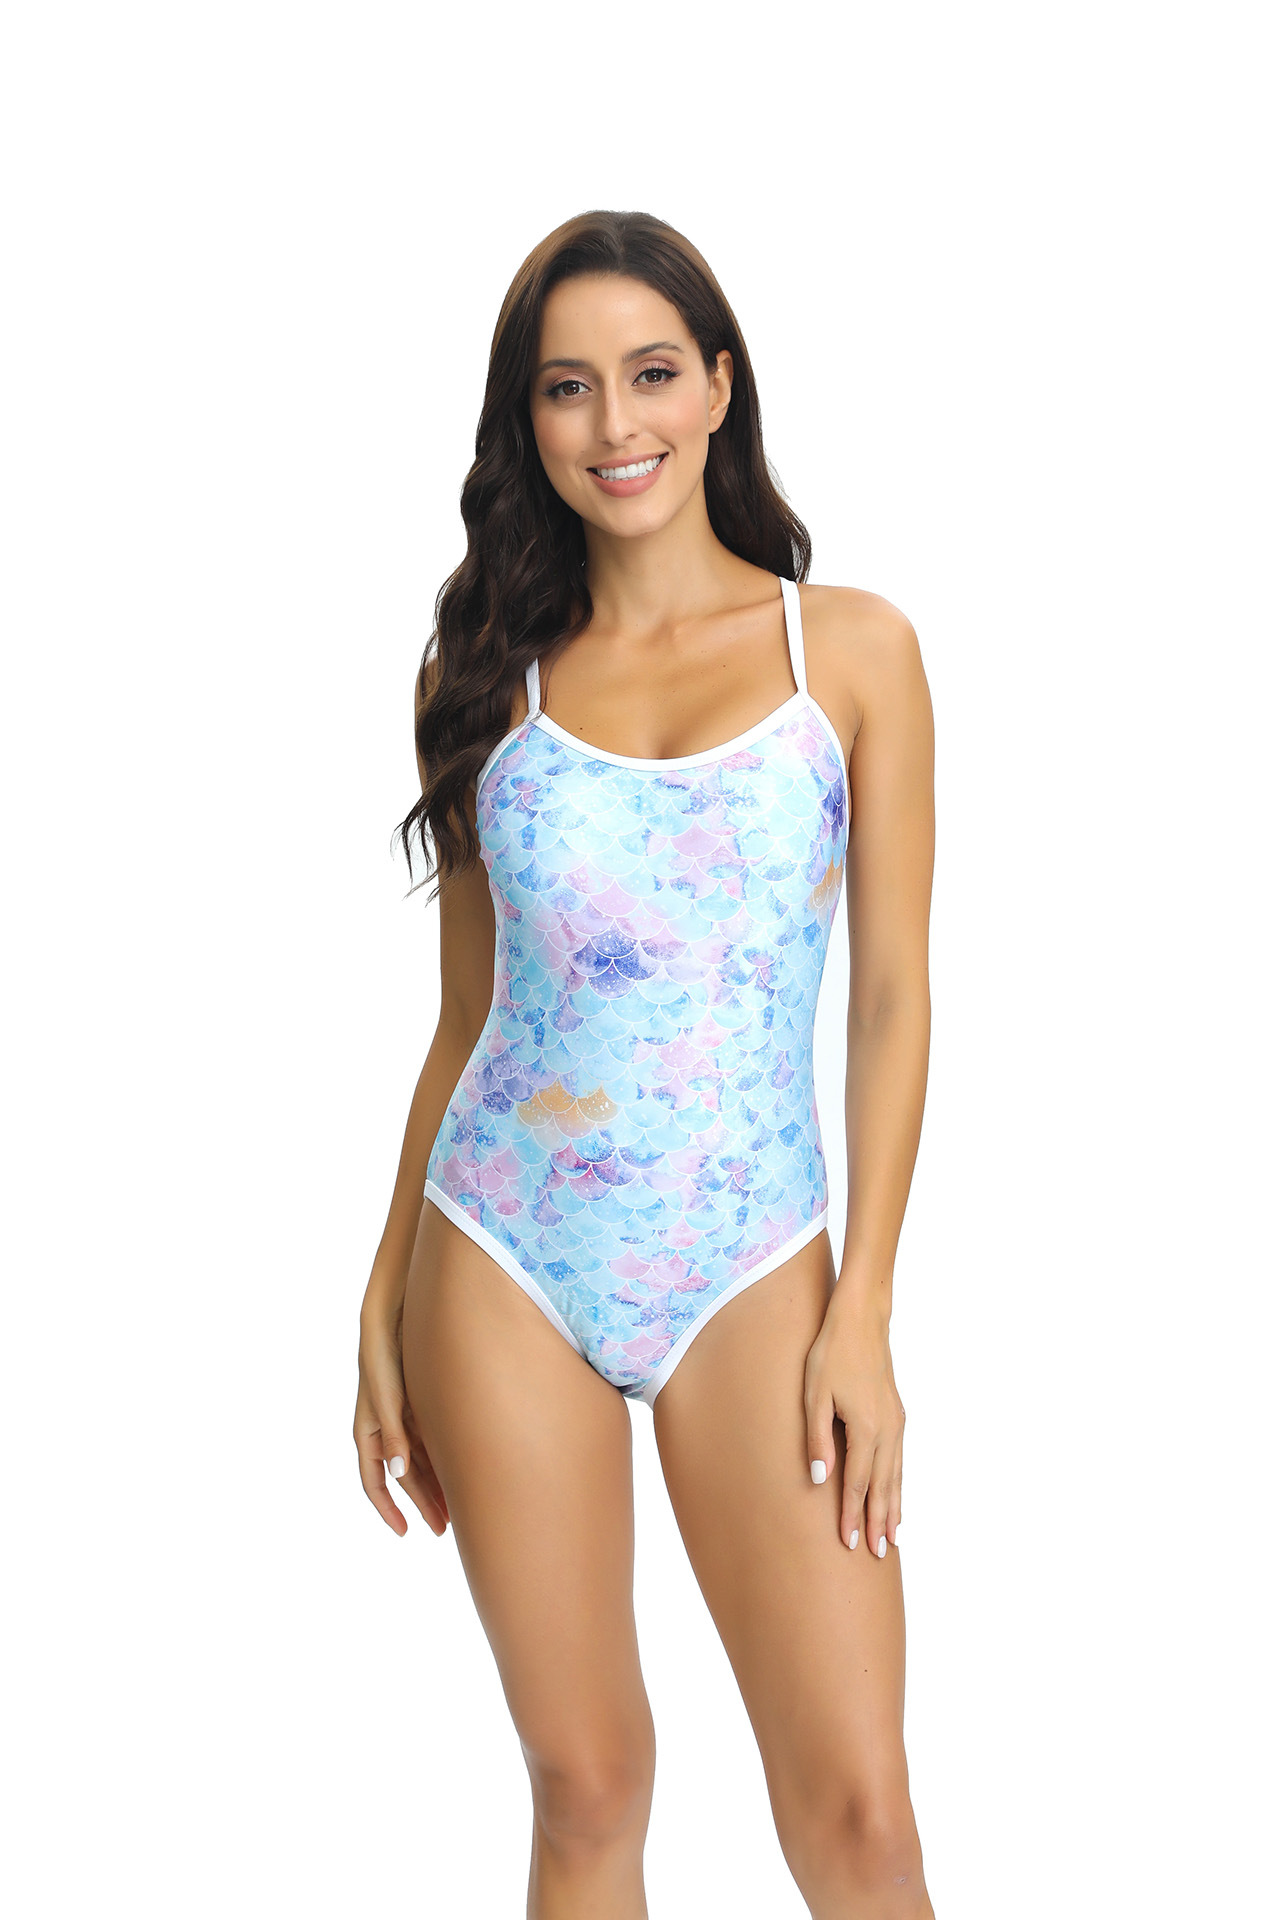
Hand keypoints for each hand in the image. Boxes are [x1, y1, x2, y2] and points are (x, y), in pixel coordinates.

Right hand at [354, 1304, 449, 1538]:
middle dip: (421, 1504)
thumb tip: (399, 1474)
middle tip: (444, 1529)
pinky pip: (430, 1441)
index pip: (373, 1481)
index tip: (405, 1532)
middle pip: (403, 1476)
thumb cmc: (384, 1354)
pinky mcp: (419, 1403)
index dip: (387, 1509)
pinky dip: (443, 1459)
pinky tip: (462, 1471)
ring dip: (435, 1484)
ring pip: (419, 1461)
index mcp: (367, 1430)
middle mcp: (384, 1428)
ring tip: (459, 1508)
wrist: (395, 1315)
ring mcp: (402, 1417)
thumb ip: (393, 1433)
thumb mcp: (387, 1394)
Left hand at [804, 1290, 903, 1556]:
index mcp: (866, 1427)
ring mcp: (896, 1423)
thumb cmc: (831, 1353)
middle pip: (883, 1487)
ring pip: (896, 1476)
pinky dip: (899, 1485)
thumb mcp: (814, 1393)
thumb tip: (820, 1479)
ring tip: (893, 1538)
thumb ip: (817, 1438)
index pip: (857, 1483)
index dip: (852, 1515)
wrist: (862, 1320)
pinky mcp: (897, 1416)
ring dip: (893, 1508)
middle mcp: (887, 1430)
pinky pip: (899, 1461)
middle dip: (879, 1521)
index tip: (849, 1544)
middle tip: (879, 1555)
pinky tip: (896, 1496)